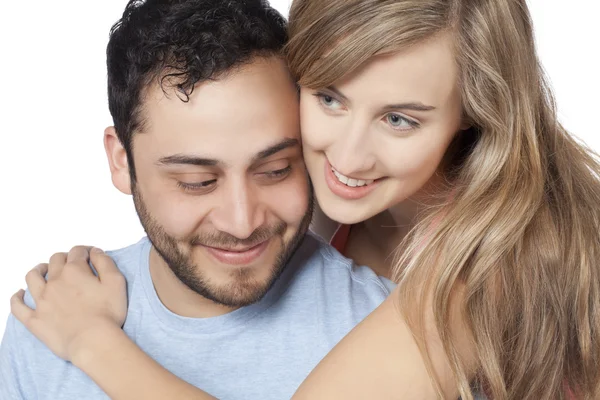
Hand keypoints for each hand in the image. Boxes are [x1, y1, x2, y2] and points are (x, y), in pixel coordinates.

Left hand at [10, 246, 126, 362]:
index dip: (85, 251)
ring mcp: (42, 300)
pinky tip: (20, 294)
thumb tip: (95, 252)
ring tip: (44, 271)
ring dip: (38, 270)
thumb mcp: (116, 282)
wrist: (92, 341)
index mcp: (74, 271)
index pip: (77, 252)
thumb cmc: (108, 312)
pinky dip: (17, 298)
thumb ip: (105, 262)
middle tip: (72, 264)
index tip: (92, 255)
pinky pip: (18, 306)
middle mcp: (54, 281)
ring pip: (32, 277)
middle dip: (64, 258)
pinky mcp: (34, 319)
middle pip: (55, 260)